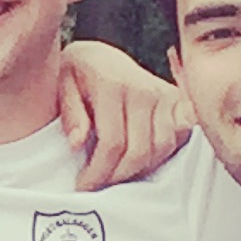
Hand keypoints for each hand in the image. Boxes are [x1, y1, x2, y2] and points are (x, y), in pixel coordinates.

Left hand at [58, 40, 193, 189]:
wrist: (101, 55)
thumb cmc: (78, 74)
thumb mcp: (63, 86)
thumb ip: (70, 114)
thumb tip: (77, 144)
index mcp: (113, 85)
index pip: (112, 143)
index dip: (98, 172)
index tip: (83, 185)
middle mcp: (145, 90)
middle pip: (139, 152)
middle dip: (116, 177)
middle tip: (97, 185)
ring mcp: (165, 95)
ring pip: (161, 150)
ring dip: (139, 170)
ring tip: (115, 174)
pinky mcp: (177, 101)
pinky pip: (177, 139)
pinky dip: (161, 156)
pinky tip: (139, 162)